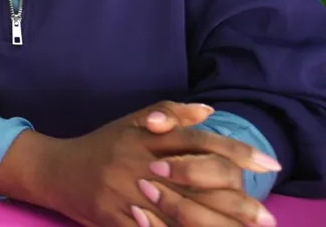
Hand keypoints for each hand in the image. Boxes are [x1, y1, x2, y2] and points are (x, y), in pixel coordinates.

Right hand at [0, 101, 277, 226]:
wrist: (56, 170)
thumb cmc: (102, 146)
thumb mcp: (131, 122)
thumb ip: (169, 113)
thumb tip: (209, 111)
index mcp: (147, 137)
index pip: (199, 141)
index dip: (236, 151)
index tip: (269, 164)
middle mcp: (140, 163)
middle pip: (197, 181)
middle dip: (236, 201)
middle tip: (267, 217)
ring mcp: (128, 193)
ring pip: (180, 212)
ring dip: (217, 225)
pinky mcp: (115, 217)